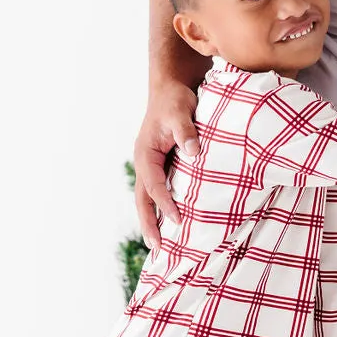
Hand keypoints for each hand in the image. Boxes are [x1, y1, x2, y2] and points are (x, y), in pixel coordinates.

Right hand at [132, 80, 199, 250]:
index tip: (178, 222)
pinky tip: (170, 221)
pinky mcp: (160, 164)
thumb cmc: (176, 100)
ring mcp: (150, 165)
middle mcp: (144, 163)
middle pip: (143, 200)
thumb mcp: (181, 113)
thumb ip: (186, 132)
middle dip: (149, 224)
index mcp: (145, 154)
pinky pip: (158, 191)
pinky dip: (161, 208)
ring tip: (158, 245)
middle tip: (157, 249)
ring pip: (147, 198)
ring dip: (152, 221)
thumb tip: (193, 152)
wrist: (171, 87)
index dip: (165, 205)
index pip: (154, 186)